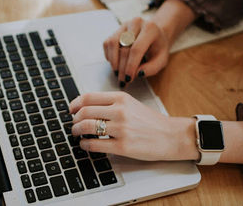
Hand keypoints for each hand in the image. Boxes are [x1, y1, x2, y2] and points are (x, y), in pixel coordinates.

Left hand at [69, 91, 197, 160]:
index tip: (70, 109)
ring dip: (76, 131)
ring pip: (86, 127)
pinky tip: (85, 145)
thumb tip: (87, 108)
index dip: (75, 103)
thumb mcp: (131, 104)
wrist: (171, 136)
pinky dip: (84, 145)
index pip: (88, 97)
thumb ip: (111, 103)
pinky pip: (95, 144)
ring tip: (77, 134)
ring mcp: (121, 129)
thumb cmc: (151, 121)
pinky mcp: (123, 146)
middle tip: (73, 124)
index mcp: (121, 98)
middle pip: (84, 112)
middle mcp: (120, 111)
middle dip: (74, 119)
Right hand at [103, 17, 169, 86]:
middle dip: (122, 68)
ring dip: (113, 62)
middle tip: (123, 81)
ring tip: (118, 73)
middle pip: (124, 48)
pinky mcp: (116, 30)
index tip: (128, 78)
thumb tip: (138, 73)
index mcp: (150, 29)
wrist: (155, 35)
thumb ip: (152, 68)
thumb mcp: (161, 60)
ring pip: (112, 44)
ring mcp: (124, 25)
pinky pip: (107, 44)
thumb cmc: (158, 48)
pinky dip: (109, 56)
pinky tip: (116, 64)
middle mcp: (136, 23)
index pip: (136, 49)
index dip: (131, 65)